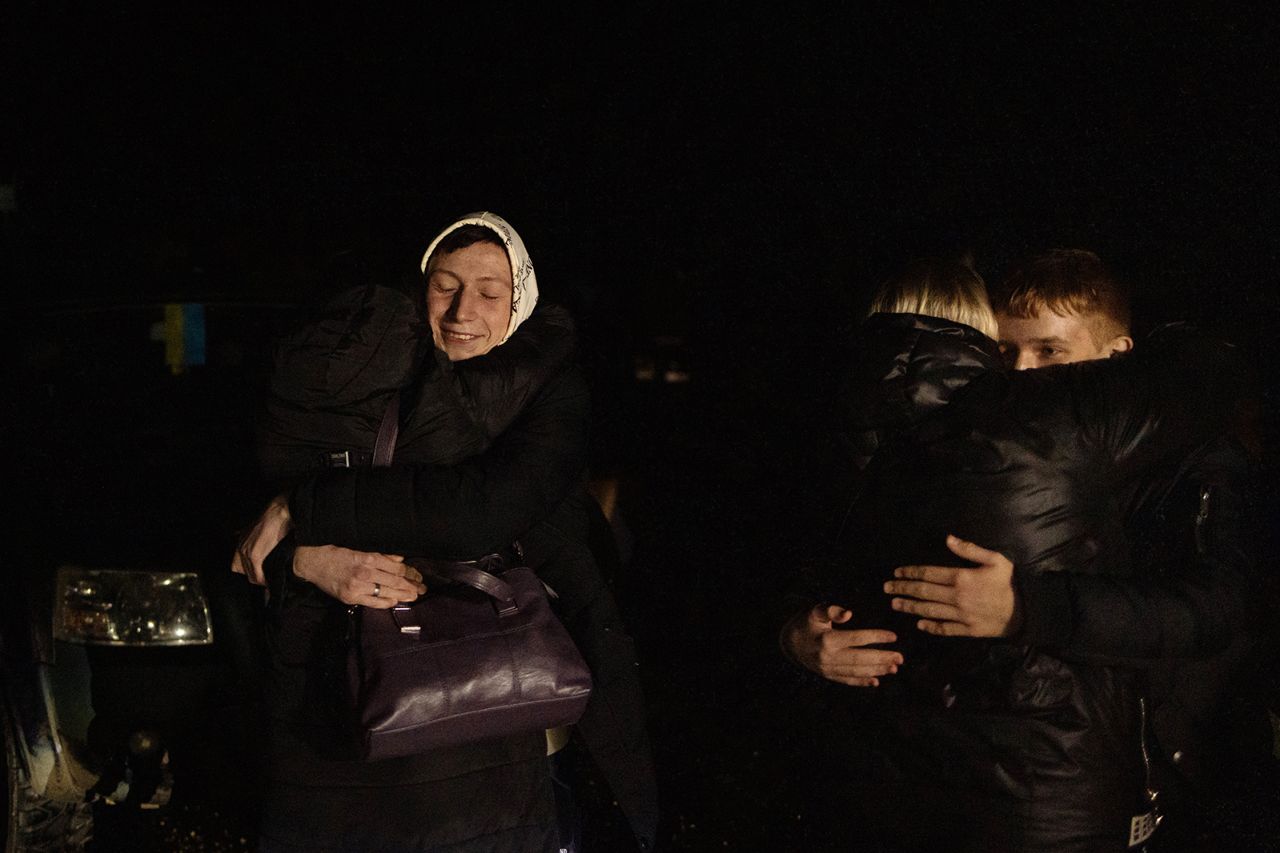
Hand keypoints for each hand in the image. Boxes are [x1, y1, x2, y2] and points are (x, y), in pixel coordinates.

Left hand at [232, 494, 292, 585]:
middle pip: (244, 572)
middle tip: (268, 580)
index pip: (238, 564)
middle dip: (256, 577)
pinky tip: (271, 581)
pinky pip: (257, 575)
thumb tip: (260, 542)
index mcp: (241, 540)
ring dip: (261, 580)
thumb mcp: (261, 526)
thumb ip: (256, 536)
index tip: (261, 574)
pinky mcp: (255, 556)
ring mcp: (247, 552)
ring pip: (251, 576)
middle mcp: (240, 547)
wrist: (280, 511)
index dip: (250, 571)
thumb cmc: (275, 517)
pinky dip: (264, 580)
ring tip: (271, 582)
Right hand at [293, 545, 426, 607]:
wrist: (311, 562)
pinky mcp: (350, 598)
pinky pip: (372, 603)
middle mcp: (364, 573)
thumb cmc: (336, 552)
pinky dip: (385, 603)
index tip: (418, 576)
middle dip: (411, 586)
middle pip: (394, 581)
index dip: (410, 573)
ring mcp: (357, 588)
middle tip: (422, 589)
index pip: (396, 568)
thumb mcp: (358, 548)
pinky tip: (394, 602)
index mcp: (367, 558)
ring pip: (386, 593)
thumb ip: (380, 555)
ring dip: (402, 596)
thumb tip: (399, 560)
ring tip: (414, 597)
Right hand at [781, 604, 901, 686]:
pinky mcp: (827, 675)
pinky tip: (876, 681)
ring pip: (856, 671)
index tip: (894, 636)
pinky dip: (862, 682)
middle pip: (860, 658)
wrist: (788, 643)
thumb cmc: (805, 623)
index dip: (877, 636)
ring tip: (894, 668)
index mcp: (827, 639)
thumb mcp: (814, 612)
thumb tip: (849, 613)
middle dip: (882, 658)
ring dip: (877, 670)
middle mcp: (828, 657)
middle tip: (901, 658)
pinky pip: (847, 680)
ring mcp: (828, 669)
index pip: (857, 638)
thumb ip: (831, 610)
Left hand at [884, 534, 1022, 637]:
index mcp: (962, 578)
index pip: (929, 574)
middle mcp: (957, 597)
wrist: (1027, 611)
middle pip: (924, 593)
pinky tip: (919, 624)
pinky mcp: (967, 630)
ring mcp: (961, 616)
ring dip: (910, 607)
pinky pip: (944, 629)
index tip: (897, 573)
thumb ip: (970, 550)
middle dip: (903, 589)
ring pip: (929, 611)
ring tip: (895, 604)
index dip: (911, 573)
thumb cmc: (1010, 582)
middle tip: (887, 588)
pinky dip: (930, 627)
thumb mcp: (995, 559)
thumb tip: (948, 538)